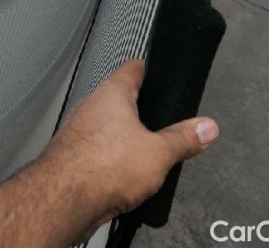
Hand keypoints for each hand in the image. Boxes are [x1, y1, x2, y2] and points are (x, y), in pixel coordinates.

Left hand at [39, 59, 218, 233]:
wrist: (63, 199)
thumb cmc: (102, 167)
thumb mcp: (158, 153)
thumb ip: (184, 139)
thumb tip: (206, 127)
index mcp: (111, 94)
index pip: (132, 68)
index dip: (147, 68)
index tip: (154, 69)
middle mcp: (90, 106)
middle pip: (118, 99)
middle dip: (138, 109)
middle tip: (158, 119)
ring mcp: (77, 130)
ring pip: (105, 126)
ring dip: (123, 137)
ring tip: (143, 152)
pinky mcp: (71, 154)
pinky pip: (96, 149)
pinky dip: (110, 157)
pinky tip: (121, 174)